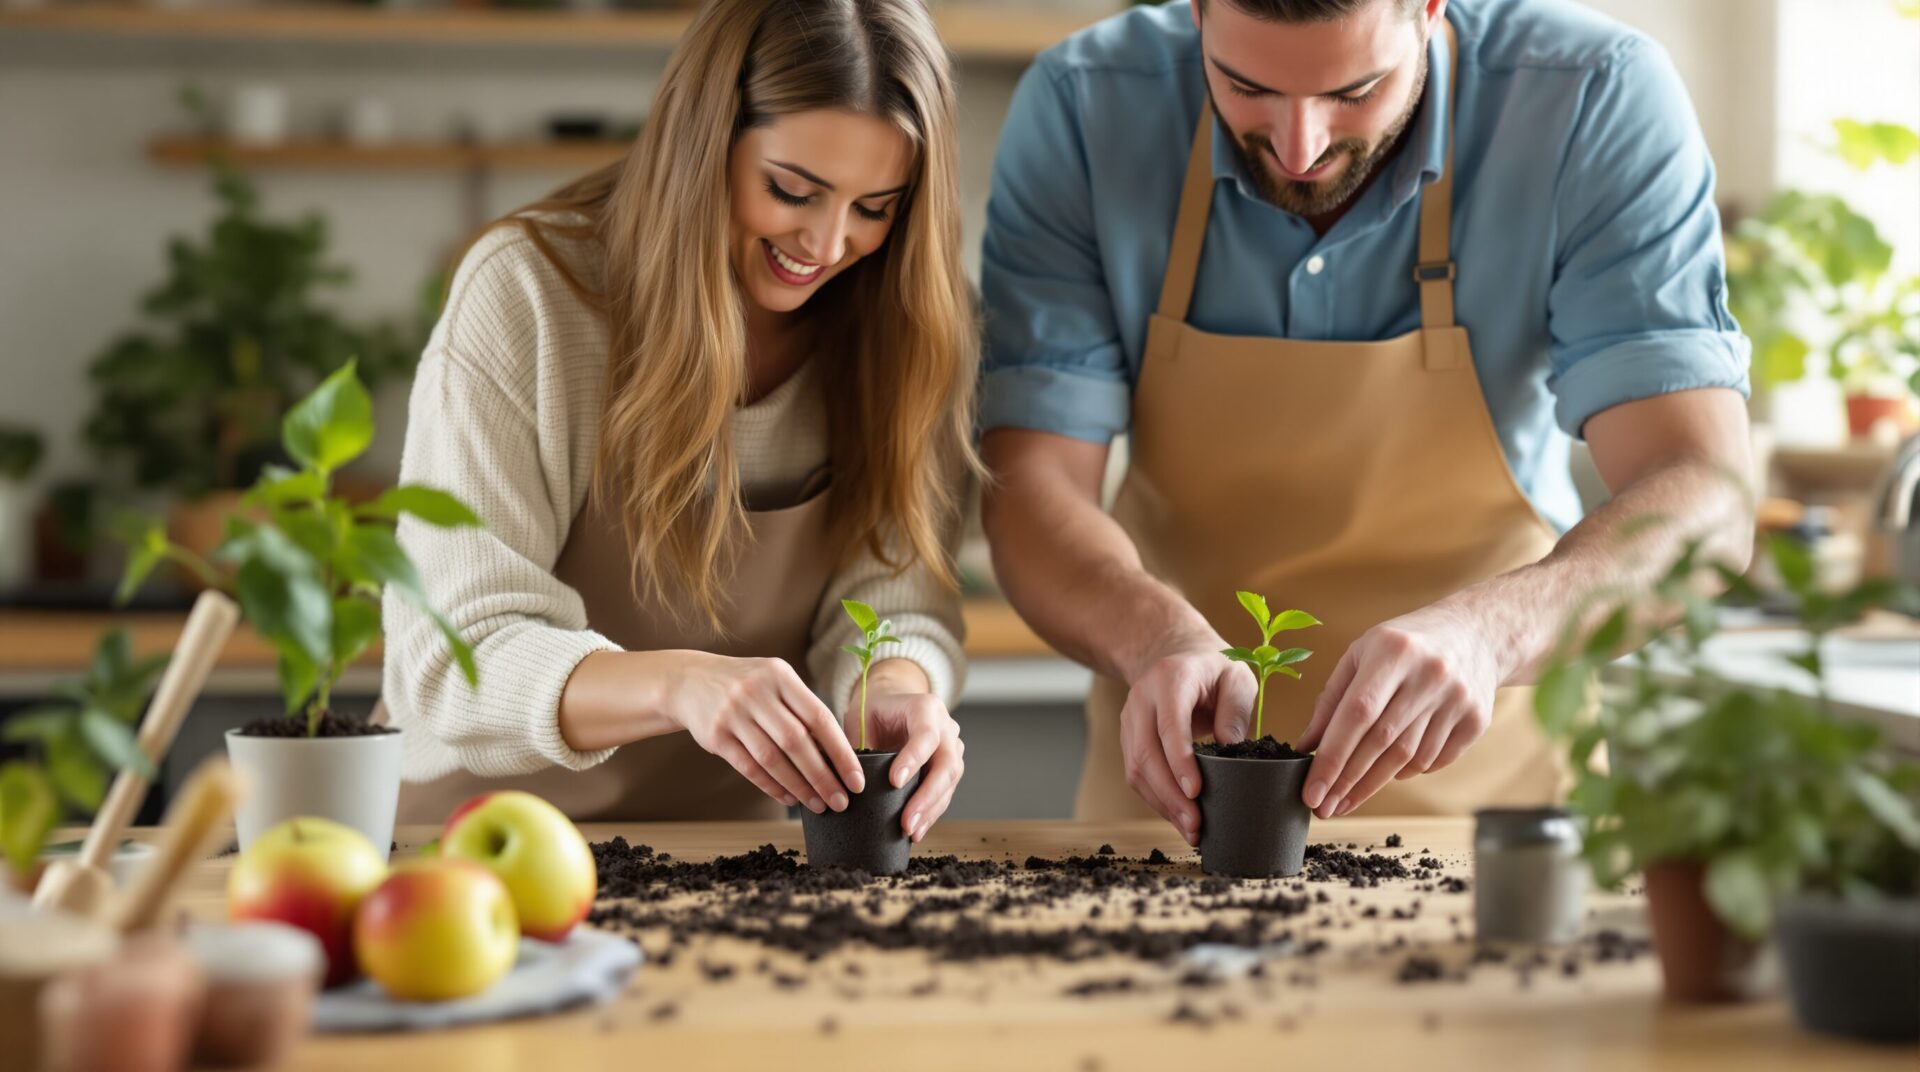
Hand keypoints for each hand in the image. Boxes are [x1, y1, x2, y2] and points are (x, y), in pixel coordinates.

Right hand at [667, 653, 864, 813]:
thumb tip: (838, 753)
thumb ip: (801, 708)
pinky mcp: (715, 735)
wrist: (689, 681)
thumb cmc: (746, 685)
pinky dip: (772, 786)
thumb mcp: (775, 680)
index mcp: (780, 675)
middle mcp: (756, 692)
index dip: (841, 752)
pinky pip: (749, 768)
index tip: (856, 779)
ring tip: (818, 805)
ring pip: (773, 759)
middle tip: (841, 801)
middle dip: (823, 776)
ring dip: (799, 787)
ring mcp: (733, 714)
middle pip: (797, 742)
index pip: (819, 717)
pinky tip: (789, 798)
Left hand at [852, 685, 963, 842]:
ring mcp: (951, 748)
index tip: (895, 782)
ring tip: (911, 831)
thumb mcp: (861, 717)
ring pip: (949, 782)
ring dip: (930, 810)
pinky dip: (931, 812)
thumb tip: (845, 781)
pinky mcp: (949, 768)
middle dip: (926, 797)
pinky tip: (917, 830)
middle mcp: (946, 727)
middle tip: (906, 821)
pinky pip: (945, 792)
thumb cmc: (874, 710)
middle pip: (947, 764)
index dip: (913, 759)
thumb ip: (857, 743)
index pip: (926, 735)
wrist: (892, 703)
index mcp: (925, 708)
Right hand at [1119, 642, 1256, 845]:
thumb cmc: (1213, 670)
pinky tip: (1177, 817)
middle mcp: (1142, 698)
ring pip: (1135, 769)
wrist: (1177, 656)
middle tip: (1196, 825)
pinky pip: (1136, 774)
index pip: (1169, 725)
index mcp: (1170, 678)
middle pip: (1146, 753)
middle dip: (1170, 795)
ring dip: (1162, 803)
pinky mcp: (1128, 738)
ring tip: (1191, 830)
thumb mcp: (1237, 677)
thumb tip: (1232, 749)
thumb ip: (1236, 709)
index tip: (1196, 792)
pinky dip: (1156, 799)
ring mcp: (1130, 719)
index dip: (1179, 761)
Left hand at [1296, 600, 1502, 818]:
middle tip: (1324, 808)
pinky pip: (1434, 760)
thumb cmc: (1405, 645)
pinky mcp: (1476, 720)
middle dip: (1347, 782)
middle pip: (1382, 742)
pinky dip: (1407, 772)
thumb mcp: (1361, 655)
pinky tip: (1389, 774)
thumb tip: (1307, 747)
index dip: (1332, 757)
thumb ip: (1332, 699)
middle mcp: (1428, 675)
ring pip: (1408, 757)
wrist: (1476, 634)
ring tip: (1347, 798)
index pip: (1356, 714)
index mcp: (1392, 651)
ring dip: (1373, 784)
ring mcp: (1456, 699)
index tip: (1312, 791)